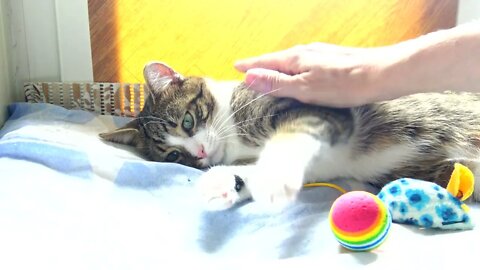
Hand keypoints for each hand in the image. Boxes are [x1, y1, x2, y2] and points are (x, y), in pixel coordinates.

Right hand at [234, 43, 402, 106]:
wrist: (382, 74)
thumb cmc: (343, 85)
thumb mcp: (305, 89)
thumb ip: (277, 83)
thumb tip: (249, 76)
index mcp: (296, 59)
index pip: (265, 62)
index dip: (250, 66)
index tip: (236, 66)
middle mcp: (306, 52)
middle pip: (277, 60)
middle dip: (261, 66)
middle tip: (248, 72)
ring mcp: (320, 54)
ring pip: (291, 61)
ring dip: (277, 67)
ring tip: (269, 73)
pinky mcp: (332, 59)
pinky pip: (304, 63)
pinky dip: (294, 69)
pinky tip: (299, 74)